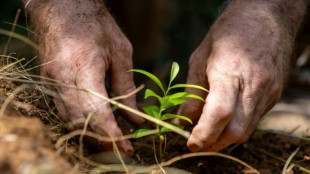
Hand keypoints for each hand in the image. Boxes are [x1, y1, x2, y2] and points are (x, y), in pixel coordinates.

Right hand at [26, 0, 142, 154]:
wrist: (62, 7)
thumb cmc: (95, 24)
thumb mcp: (120, 52)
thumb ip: (127, 88)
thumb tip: (136, 119)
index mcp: (83, 66)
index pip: (96, 112)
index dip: (112, 134)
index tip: (127, 147)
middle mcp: (62, 78)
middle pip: (80, 122)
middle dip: (102, 140)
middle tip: (121, 148)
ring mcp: (51, 81)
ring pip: (69, 121)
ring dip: (90, 135)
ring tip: (111, 141)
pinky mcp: (48, 82)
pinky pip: (63, 111)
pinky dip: (80, 123)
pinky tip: (94, 125)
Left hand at [176, 0, 306, 151]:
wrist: (265, 17)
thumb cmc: (227, 34)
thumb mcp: (200, 58)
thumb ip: (192, 93)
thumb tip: (182, 121)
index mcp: (230, 71)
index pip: (219, 113)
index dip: (203, 134)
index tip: (190, 143)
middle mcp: (254, 85)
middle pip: (235, 130)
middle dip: (214, 144)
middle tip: (196, 143)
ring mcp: (268, 92)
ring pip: (247, 130)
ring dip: (225, 138)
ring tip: (207, 133)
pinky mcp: (274, 95)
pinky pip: (254, 120)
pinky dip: (237, 126)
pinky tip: (225, 120)